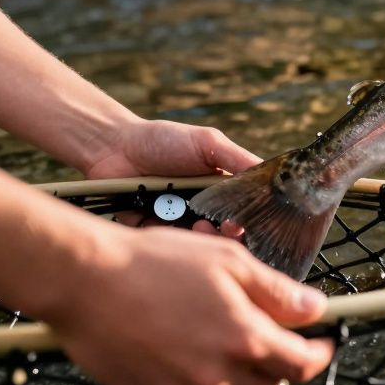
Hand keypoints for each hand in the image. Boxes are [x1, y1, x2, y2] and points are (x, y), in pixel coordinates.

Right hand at [42, 225, 333, 384]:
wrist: (86, 281)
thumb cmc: (156, 262)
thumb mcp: (229, 261)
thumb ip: (277, 291)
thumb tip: (315, 309)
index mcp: (244, 338)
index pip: (301, 364)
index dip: (318, 354)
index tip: (322, 343)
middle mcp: (218, 375)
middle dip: (280, 362)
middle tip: (274, 336)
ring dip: (243, 377)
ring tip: (229, 343)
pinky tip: (195, 356)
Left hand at [83, 120, 260, 232]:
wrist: (114, 147)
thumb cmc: (163, 140)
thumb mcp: (207, 143)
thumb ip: (237, 158)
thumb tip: (270, 177)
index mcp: (219, 189)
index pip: (244, 210)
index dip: (250, 220)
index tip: (247, 222)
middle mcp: (202, 208)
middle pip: (224, 232)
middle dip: (229, 234)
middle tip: (228, 228)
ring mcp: (178, 221)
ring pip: (199, 243)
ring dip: (204, 238)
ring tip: (199, 224)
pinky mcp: (154, 231)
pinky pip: (170, 244)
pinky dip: (175, 239)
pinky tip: (175, 225)